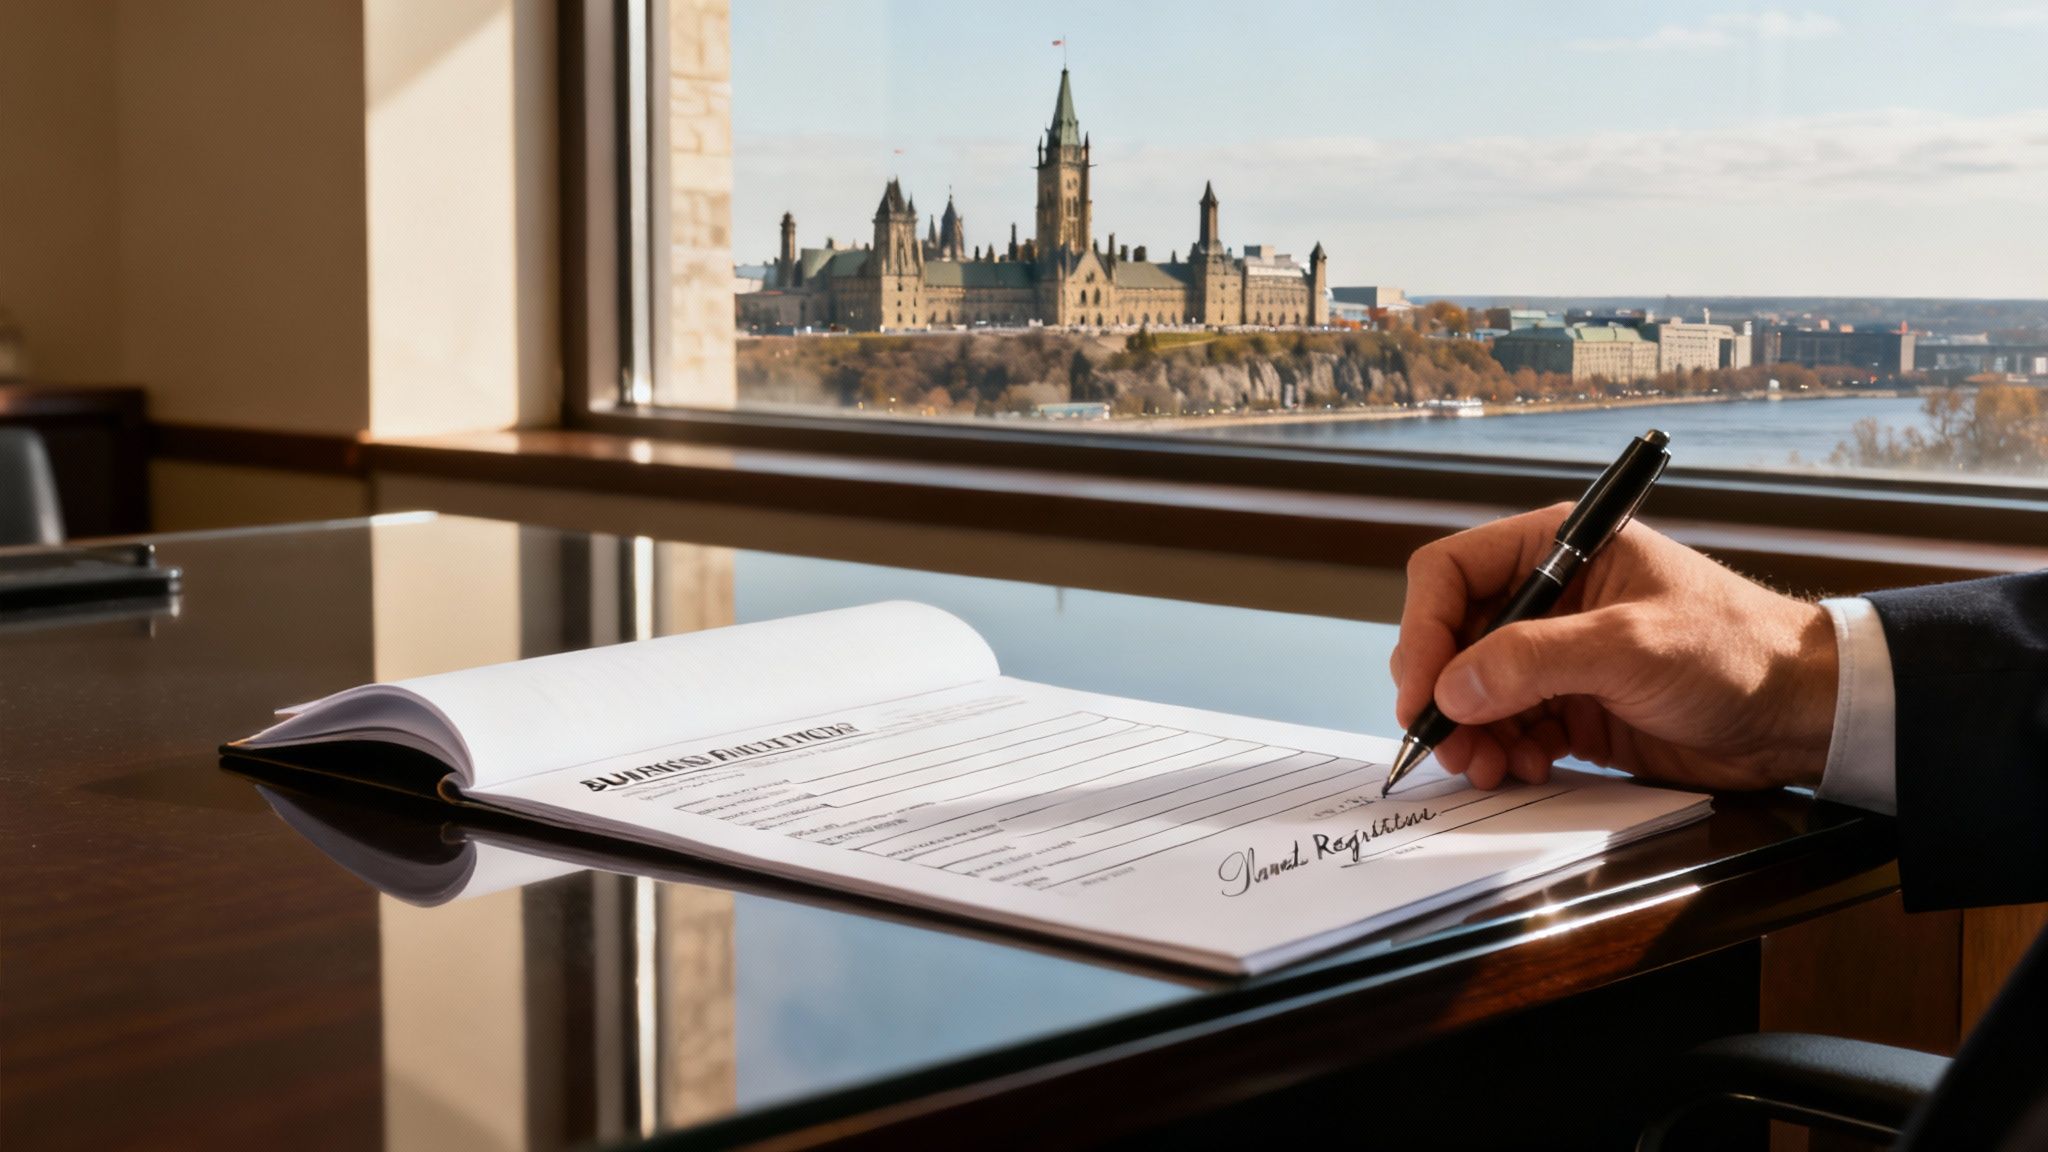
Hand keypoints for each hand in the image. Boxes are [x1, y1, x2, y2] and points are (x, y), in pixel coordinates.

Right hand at [1390, 504, 1839, 792]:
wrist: (1801, 714)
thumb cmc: (1738, 651)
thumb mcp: (1632, 645)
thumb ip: (1535, 661)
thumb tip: (1453, 687)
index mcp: (1558, 550)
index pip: (1451, 574)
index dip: (1423, 630)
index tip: (1420, 690)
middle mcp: (1549, 599)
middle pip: (1453, 639)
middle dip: (1443, 694)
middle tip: (1446, 744)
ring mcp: (1559, 656)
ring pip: (1475, 692)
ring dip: (1470, 733)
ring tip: (1484, 767)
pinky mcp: (1574, 707)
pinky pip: (1511, 728)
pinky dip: (1504, 752)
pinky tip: (1524, 768)